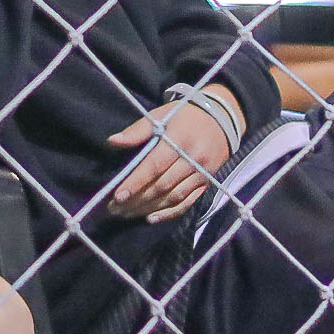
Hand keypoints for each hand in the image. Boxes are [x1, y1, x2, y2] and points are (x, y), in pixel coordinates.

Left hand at [106, 94, 236, 222]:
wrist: (221, 117)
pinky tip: (151, 218)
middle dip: (137, 200)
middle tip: (115, 208)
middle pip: (162, 185)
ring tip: (127, 213)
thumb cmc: (184, 115)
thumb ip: (137, 131)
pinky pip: (188, 202)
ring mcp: (202, 173)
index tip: (117, 196)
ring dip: (149, 208)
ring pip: (173, 197)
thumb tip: (112, 142)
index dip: (136, 183)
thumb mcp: (161, 116)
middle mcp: (193, 158)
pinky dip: (169, 213)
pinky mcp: (207, 182)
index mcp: (179, 139)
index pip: (154, 166)